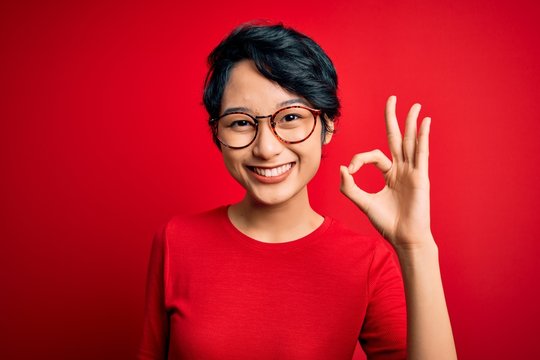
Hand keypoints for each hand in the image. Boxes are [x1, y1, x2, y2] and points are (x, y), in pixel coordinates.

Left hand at [340, 95, 432, 250]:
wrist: (404, 238)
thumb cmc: (387, 222)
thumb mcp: (363, 202)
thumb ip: (350, 187)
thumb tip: (341, 168)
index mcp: (389, 174)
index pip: (373, 155)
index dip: (359, 159)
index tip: (350, 171)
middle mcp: (402, 169)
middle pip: (397, 138)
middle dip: (393, 119)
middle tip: (392, 98)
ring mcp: (412, 172)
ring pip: (410, 142)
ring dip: (411, 123)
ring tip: (414, 105)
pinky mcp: (420, 177)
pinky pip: (421, 153)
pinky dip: (422, 137)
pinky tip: (424, 122)